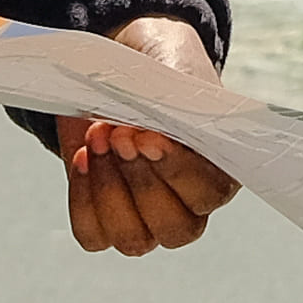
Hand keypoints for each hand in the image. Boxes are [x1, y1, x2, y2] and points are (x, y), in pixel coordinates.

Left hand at [62, 13, 238, 254]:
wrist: (113, 71)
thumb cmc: (154, 69)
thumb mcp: (171, 64)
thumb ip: (176, 94)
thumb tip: (162, 120)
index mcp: (220, 170)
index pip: (210, 193)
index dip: (177, 171)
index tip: (148, 136)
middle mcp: (189, 206)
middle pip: (176, 228)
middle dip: (141, 180)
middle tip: (118, 133)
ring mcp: (147, 221)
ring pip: (134, 239)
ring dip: (109, 189)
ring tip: (96, 138)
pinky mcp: (105, 224)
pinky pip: (94, 235)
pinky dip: (83, 199)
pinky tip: (83, 158)